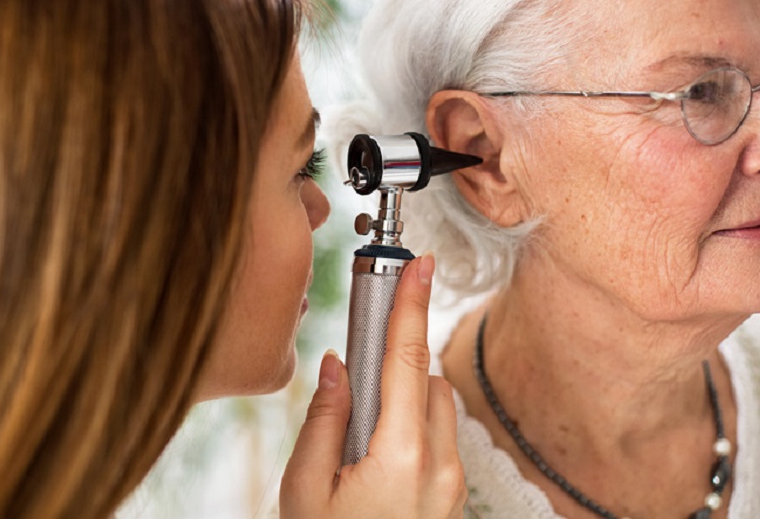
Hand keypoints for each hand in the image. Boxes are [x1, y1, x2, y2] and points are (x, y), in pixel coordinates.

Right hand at [280, 254, 466, 518]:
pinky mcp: (452, 494)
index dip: (411, 304)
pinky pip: (438, 435)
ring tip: (359, 430)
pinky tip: (376, 451)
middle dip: (393, 363)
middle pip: (424, 377)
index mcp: (400, 454)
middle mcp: (440, 463)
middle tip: (354, 376)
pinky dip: (412, 423)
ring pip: (435, 405)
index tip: (417, 265)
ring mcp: (452, 482)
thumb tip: (337, 365)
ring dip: (403, 396)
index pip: (406, 358)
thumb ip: (324, 418)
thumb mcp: (306, 489)